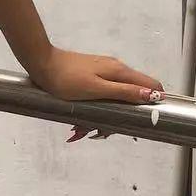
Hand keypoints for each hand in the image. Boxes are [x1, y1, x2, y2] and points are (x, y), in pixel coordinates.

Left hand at [28, 45, 164, 144]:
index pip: (152, 85)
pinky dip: (97, 109)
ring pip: (116, 99)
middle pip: (133, 96)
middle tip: (101, 132)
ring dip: (106, 116)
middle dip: (122, 117)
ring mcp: (103, 72)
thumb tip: (153, 95)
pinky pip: (103, 96)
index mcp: (120, 72)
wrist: (41, 63)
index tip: (142, 122)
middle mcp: (116, 70)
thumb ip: (124, 92)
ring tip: (84, 129)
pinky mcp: (92, 76)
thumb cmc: (67, 79)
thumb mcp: (97, 89)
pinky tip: (81, 121)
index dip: (154, 103)